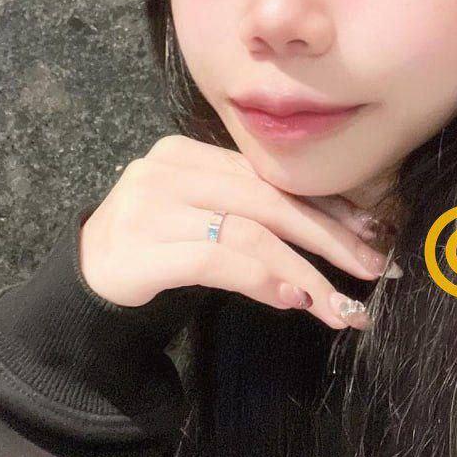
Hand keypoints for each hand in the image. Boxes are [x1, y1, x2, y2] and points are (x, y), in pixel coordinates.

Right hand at [77, 135, 398, 329]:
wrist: (84, 285)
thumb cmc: (157, 252)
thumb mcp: (205, 220)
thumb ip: (254, 214)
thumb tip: (341, 234)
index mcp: (190, 153)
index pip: (272, 177)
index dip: (327, 205)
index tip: (373, 233)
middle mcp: (169, 168)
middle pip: (268, 198)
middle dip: (328, 236)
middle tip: (372, 266)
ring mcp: (151, 205)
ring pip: (249, 231)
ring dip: (303, 271)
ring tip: (336, 303)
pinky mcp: (140, 248)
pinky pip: (216, 259)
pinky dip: (261, 279)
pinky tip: (290, 300)